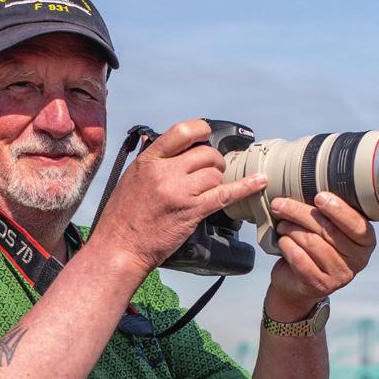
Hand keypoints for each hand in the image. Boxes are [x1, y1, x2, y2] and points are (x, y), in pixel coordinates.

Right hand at [94, 119, 267, 276]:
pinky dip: (245, 187)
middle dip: (213, 161)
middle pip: (205, 154)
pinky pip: (225, 194)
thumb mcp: (129, 179)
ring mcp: (180, 192)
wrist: (120, 248)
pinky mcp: (192, 212)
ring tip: (211, 189)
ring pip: (215, 174)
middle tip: (211, 172)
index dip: (201, 130)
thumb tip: (162, 147)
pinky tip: (259, 181)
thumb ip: (150, 163)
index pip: (182, 132)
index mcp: (148, 161)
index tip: (207, 134)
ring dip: (218, 180)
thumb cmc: (121, 218)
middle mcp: (165, 173)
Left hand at [266, 192, 375, 317]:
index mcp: (366, 241)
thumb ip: (329, 213)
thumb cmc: (315, 248)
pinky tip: (283, 241)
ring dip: (291, 229)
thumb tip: (310, 182)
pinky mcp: (320, 285)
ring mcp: (340, 275)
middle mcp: (358, 260)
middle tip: (280, 204)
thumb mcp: (329, 229)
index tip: (319, 196)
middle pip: (328, 230)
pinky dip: (288, 246)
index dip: (338, 210)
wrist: (299, 284)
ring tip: (281, 224)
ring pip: (312, 243)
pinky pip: (300, 259)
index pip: (356, 224)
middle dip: (300, 213)